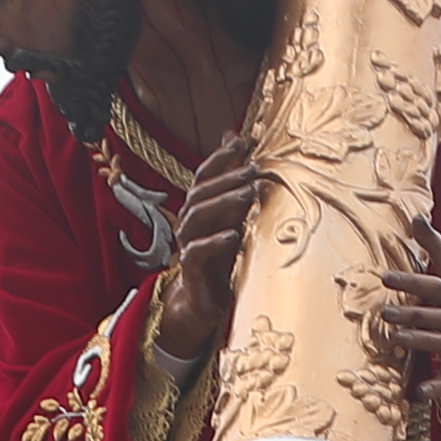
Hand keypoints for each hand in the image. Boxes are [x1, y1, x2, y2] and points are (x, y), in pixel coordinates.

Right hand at [145, 138, 264, 364]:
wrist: (204, 302)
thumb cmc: (221, 257)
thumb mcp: (231, 218)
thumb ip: (232, 183)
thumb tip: (236, 138)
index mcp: (198, 209)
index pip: (202, 177)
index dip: (218, 158)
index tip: (239, 142)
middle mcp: (189, 224)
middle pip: (200, 194)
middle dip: (226, 179)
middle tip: (253, 170)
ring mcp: (188, 246)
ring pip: (196, 217)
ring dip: (223, 203)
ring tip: (248, 195)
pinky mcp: (192, 271)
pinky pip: (196, 252)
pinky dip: (214, 241)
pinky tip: (234, 234)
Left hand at [370, 239, 440, 399]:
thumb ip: (436, 247)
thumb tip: (416, 217)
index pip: (434, 286)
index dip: (412, 282)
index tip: (386, 277)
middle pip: (435, 316)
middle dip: (411, 314)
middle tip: (385, 312)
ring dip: (420, 342)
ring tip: (396, 339)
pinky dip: (438, 387)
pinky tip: (419, 393)